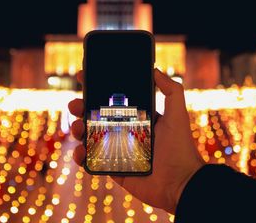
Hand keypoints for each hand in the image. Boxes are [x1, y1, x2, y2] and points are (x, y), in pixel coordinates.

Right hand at [68, 69, 203, 213]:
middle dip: (82, 108)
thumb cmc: (180, 148)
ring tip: (77, 128)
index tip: (84, 78)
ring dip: (78, 129)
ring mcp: (116, 150)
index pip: (112, 101)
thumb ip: (171, 90)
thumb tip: (155, 70)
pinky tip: (80, 151)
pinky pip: (91, 160)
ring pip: (90, 136)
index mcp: (136, 117)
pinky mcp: (112, 168)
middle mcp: (124, 131)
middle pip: (96, 117)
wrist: (180, 184)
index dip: (97, 90)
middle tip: (75, 105)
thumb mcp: (177, 114)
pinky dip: (80, 155)